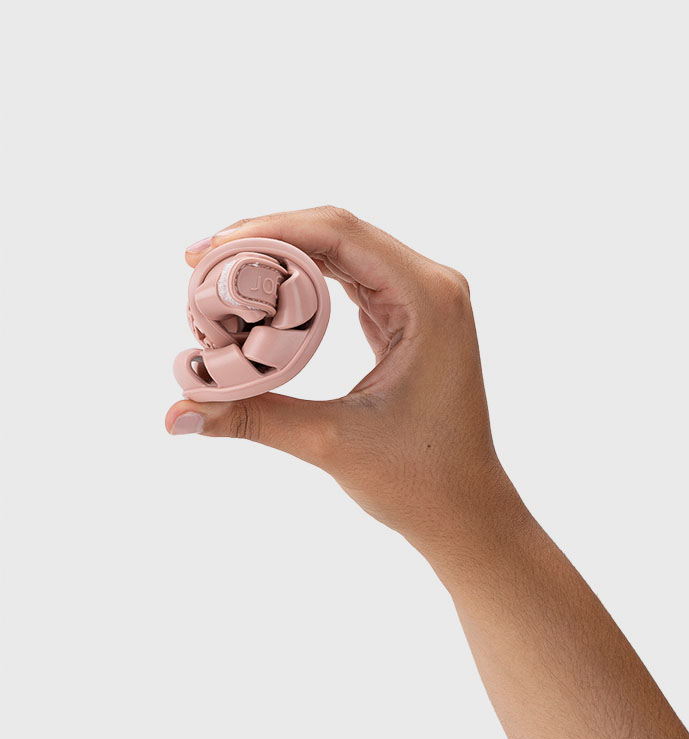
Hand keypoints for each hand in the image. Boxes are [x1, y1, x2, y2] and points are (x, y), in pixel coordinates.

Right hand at [166, 206, 507, 545]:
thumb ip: (252, 419)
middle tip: (199, 263)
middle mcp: (432, 285)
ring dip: (282, 256)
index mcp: (428, 299)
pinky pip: (351, 278)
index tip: (207, 251)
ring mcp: (423, 298)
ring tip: (220, 276)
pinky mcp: (409, 316)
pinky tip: (263, 293)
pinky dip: (304, 281)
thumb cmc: (420, 480)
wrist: (465, 510)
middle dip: (265, 239)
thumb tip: (174, 415)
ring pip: (341, 251)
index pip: (338, 234)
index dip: (267, 229)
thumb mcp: (331, 442)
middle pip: (337, 233)